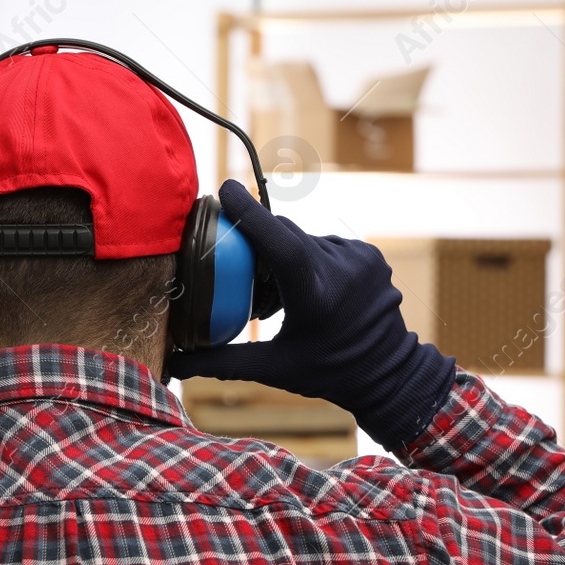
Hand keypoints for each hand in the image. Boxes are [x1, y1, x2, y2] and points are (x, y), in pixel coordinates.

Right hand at [166, 180, 454, 451]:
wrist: (390, 375)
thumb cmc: (329, 373)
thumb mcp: (274, 369)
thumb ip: (222, 361)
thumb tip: (174, 363)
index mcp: (315, 293)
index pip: (278, 240)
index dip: (250, 211)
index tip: (226, 189)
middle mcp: (341, 268)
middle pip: (286, 236)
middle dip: (261, 242)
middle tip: (240, 262)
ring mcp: (360, 258)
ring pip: (306, 239)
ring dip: (288, 253)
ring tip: (282, 288)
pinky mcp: (370, 255)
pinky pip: (327, 245)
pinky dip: (312, 258)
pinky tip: (311, 286)